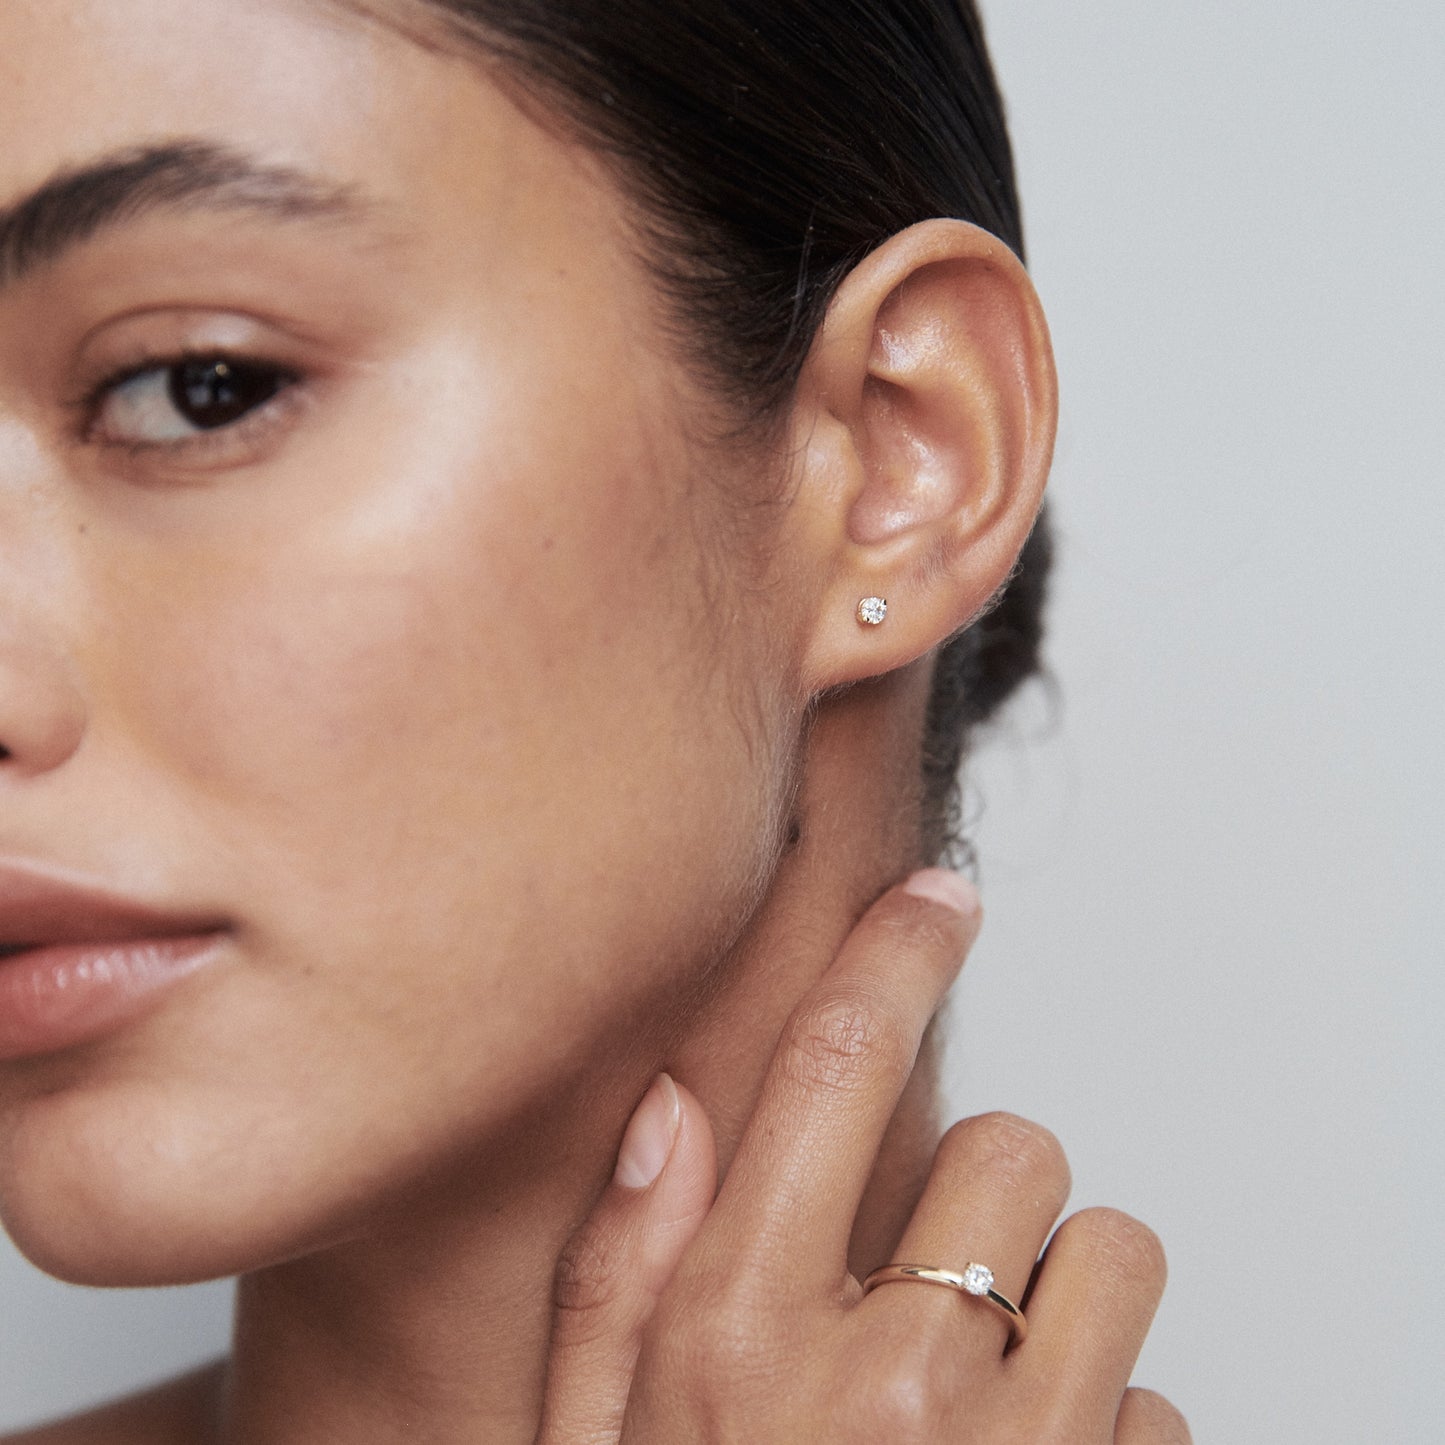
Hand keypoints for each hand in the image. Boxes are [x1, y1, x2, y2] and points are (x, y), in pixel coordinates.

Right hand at [536, 870, 1188, 1441]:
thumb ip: (617, 1273)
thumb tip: (673, 1112)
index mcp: (738, 1333)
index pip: (832, 1066)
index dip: (894, 952)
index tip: (941, 896)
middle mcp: (884, 1378)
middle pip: (1013, 1148)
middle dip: (985, 1198)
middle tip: (929, 1285)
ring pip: (1115, 1256)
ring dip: (1065, 1305)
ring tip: (985, 1394)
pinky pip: (1163, 1406)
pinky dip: (1110, 1435)